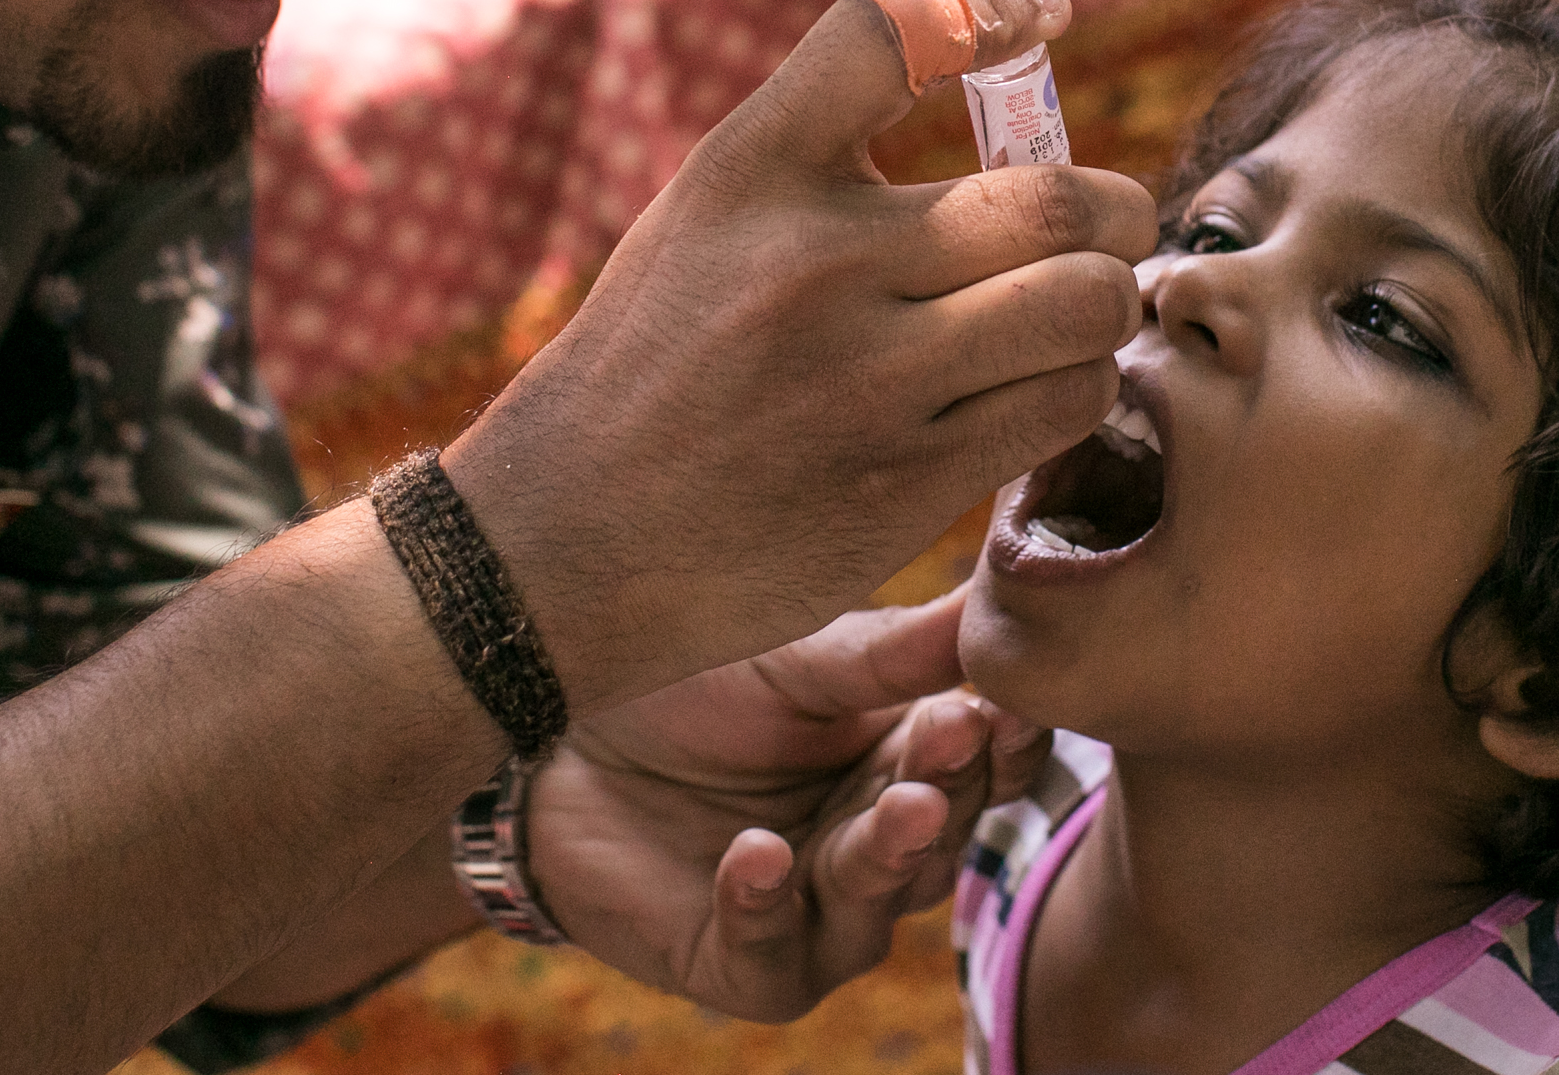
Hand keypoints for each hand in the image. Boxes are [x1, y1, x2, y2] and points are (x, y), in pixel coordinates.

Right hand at [446, 0, 1158, 711]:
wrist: (559, 548)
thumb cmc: (654, 365)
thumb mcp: (702, 220)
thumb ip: (823, 155)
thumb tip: (1009, 95)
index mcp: (747, 171)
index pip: (897, 29)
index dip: (994, 2)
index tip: (1046, 11)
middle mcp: (810, 263)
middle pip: (1053, 195)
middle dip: (1113, 207)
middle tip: (1104, 223)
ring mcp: (863, 381)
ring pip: (1084, 305)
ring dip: (1103, 304)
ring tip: (1070, 314)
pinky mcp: (903, 485)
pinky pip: (1064, 404)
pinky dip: (1076, 387)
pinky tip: (1034, 389)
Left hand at [529, 588, 1048, 1021]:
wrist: (554, 735)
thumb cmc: (689, 686)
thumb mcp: (796, 658)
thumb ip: (893, 651)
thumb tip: (997, 592)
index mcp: (905, 763)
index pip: (986, 766)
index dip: (1003, 740)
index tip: (1003, 702)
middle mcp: (875, 847)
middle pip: (941, 836)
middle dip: (951, 787)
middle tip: (955, 738)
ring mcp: (814, 915)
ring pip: (874, 905)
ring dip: (885, 856)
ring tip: (896, 808)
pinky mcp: (744, 965)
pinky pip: (774, 956)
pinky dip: (766, 905)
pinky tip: (758, 854)